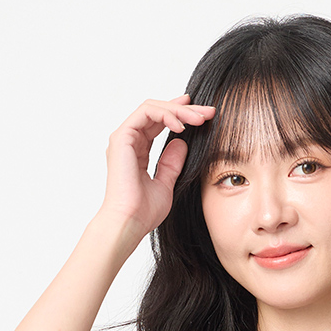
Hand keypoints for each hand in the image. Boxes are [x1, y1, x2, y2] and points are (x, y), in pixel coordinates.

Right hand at [96, 94, 214, 239]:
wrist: (129, 222)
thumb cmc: (143, 212)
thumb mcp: (166, 184)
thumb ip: (172, 163)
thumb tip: (182, 143)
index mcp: (137, 151)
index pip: (158, 123)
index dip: (179, 114)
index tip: (201, 114)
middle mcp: (128, 141)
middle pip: (158, 112)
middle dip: (185, 109)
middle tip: (208, 112)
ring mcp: (123, 138)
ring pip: (152, 108)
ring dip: (178, 110)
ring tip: (200, 119)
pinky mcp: (122, 137)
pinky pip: (146, 113)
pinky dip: (166, 115)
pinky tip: (182, 126)